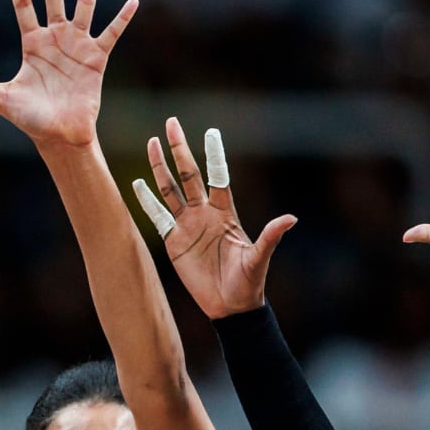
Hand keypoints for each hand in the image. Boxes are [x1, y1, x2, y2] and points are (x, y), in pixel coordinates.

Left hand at [0, 0, 136, 150]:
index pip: (23, 5)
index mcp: (32, 44)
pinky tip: (133, 1)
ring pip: (84, 5)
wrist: (60, 136)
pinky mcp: (96, 58)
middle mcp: (55, 38)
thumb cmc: (30, 119)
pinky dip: (122, 18)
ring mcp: (77, 45)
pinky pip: (111, 32)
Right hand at [132, 118, 296, 319]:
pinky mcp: (173, 241)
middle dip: (179, 149)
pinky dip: (147, 201)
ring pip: (170, 190)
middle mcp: (204, 214)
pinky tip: (138, 183)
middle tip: (171, 123)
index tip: (210, 131)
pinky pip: (157, 217)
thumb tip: (291, 218)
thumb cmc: (248, 282)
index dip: (214, 155)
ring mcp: (187, 225)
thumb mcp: (259, 258)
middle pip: (188, 174)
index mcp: (225, 212)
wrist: (229, 306)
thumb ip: (270, 237)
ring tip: (151, 143)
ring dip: (160, 167)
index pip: (218, 176)